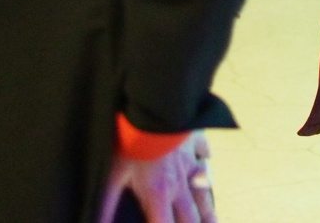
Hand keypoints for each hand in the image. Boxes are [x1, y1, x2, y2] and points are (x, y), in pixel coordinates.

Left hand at [97, 132, 215, 222]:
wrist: (153, 109)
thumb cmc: (131, 143)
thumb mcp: (112, 176)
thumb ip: (104, 208)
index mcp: (158, 195)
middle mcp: (179, 185)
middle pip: (191, 218)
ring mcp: (189, 164)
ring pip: (203, 193)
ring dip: (208, 211)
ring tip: (214, 221)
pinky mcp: (193, 143)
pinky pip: (203, 154)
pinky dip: (206, 160)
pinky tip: (207, 160)